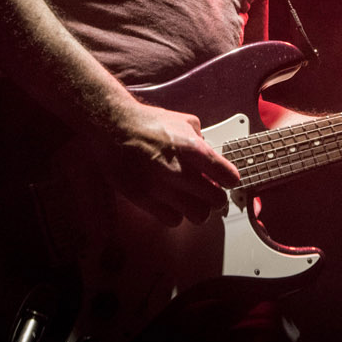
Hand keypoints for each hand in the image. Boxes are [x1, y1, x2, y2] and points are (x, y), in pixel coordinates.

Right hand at [94, 101, 240, 226]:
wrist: (112, 127)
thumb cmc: (147, 123)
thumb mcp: (183, 121)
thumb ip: (202, 140)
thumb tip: (211, 156)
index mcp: (191, 148)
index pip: (227, 175)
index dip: (230, 179)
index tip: (227, 180)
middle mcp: (177, 170)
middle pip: (215, 200)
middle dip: (217, 197)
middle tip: (212, 193)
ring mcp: (160, 187)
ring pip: (197, 215)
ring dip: (199, 209)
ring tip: (193, 201)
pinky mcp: (144, 199)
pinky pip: (173, 220)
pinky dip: (176, 214)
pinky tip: (172, 203)